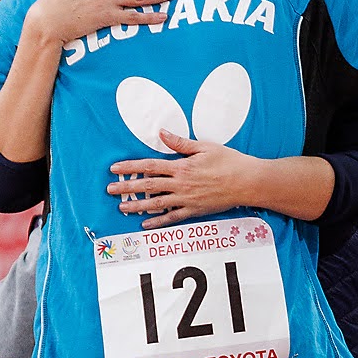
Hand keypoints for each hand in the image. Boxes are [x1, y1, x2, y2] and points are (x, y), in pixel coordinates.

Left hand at [107, 131, 260, 226]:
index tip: (115, 169)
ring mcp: (186, 199)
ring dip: (137, 206)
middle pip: (148, 186)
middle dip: (127, 188)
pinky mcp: (194, 210)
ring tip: (121, 207)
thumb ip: (180, 143)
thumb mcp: (204, 146)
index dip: (130, 167)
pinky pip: (172, 217)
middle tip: (110, 190)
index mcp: (181, 166)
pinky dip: (158, 221)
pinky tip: (145, 223)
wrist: (247, 182)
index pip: (149, 166)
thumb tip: (162, 133)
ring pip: (156, 204)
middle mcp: (181, 184)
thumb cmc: (229, 161)